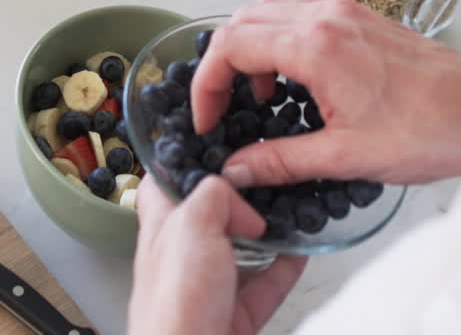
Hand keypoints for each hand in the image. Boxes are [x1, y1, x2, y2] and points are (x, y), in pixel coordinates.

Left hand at [128, 176, 307, 334]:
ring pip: (239, 250)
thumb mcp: (191, 227)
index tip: (214, 143)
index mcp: (161, 229)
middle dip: (235, 197)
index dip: (185, 160)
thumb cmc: (174, 308)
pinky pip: (263, 287)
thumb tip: (237, 197)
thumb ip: (214, 197)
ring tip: (287, 209)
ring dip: (264, 232)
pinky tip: (299, 253)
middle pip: (207, 216)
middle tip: (264, 178)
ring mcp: (208, 289)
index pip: (165, 183)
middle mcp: (180, 258)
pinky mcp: (233, 318)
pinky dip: (283, 269)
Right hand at [192, 0, 460, 185]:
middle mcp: (329, 16)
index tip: (206, 118)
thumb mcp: (344, 156)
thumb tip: (238, 170)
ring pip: (272, 7)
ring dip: (252, 44)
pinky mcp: (366, 19)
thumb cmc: (430, 133)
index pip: (231, 45)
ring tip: (261, 94)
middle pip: (244, 18)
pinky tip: (297, 80)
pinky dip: (282, 37)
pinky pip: (304, 12)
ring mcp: (349, 11)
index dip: (207, 84)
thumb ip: (281, 161)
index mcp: (318, 45)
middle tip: (225, 109)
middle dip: (223, 63)